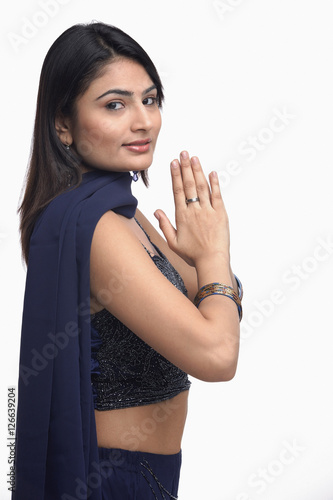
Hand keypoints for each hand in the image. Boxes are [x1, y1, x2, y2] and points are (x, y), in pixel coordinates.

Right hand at [154, 151, 230, 266]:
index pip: (177, 191)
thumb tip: (156, 211)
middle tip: (184, 153)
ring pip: (202, 187)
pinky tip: (212, 173)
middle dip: (186, 167)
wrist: (211, 261)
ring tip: (195, 158)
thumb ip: (164, 225)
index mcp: (182, 216)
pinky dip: (215, 184)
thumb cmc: (192, 255)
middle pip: (189, 185)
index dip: (175, 175)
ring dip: (198, 171)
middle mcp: (194, 211)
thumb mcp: (173, 242)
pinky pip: (217, 196)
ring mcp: (208, 211)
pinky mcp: (221, 214)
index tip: (173, 162)